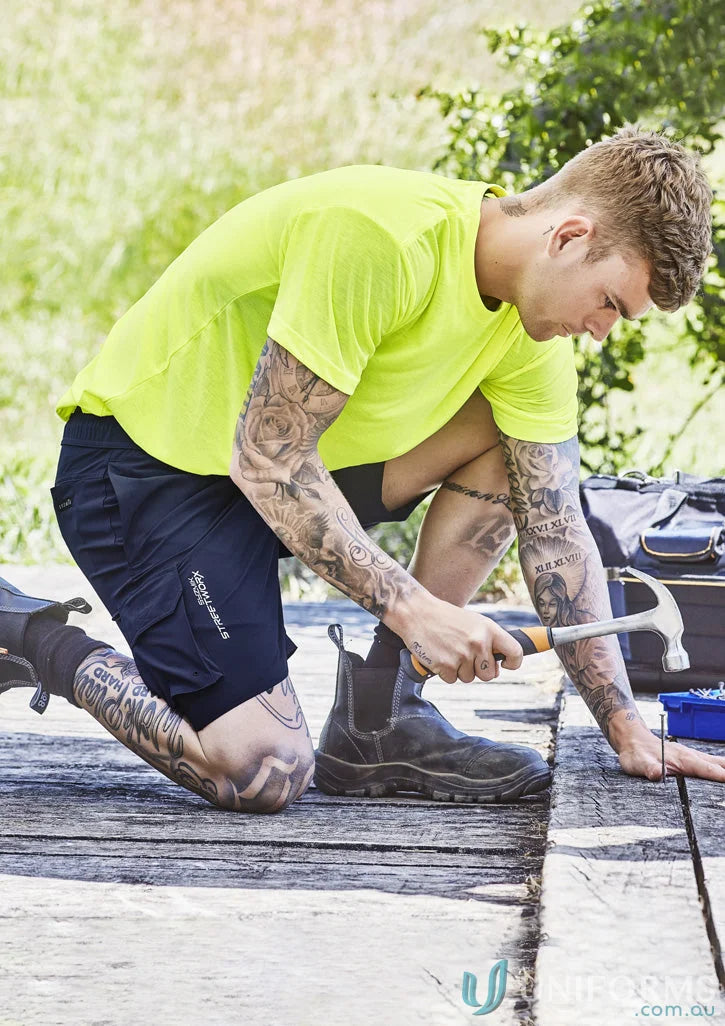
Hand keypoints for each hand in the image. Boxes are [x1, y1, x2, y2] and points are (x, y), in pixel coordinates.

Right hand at [396, 595, 523, 683]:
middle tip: (464, 654)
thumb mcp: (473, 622)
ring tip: (448, 650)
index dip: (513, 663)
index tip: (504, 664)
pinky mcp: (446, 665)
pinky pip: (452, 680)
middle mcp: (478, 643)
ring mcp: (462, 655)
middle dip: (478, 670)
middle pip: (489, 675)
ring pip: (469, 678)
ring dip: (459, 670)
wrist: (416, 612)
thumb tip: (497, 668)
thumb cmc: (446, 618)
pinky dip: (445, 672)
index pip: (515, 652)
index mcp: (489, 629)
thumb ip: (488, 641)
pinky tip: (438, 655)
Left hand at [617, 729, 724, 781]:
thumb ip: (648, 768)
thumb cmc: (636, 754)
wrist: (633, 740)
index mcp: (684, 760)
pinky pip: (714, 764)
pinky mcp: (692, 760)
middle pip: (720, 766)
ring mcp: (694, 757)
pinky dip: (724, 768)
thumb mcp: (638, 763)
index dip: (721, 777)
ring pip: (719, 763)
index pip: (708, 771)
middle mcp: (693, 757)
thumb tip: (657, 773)